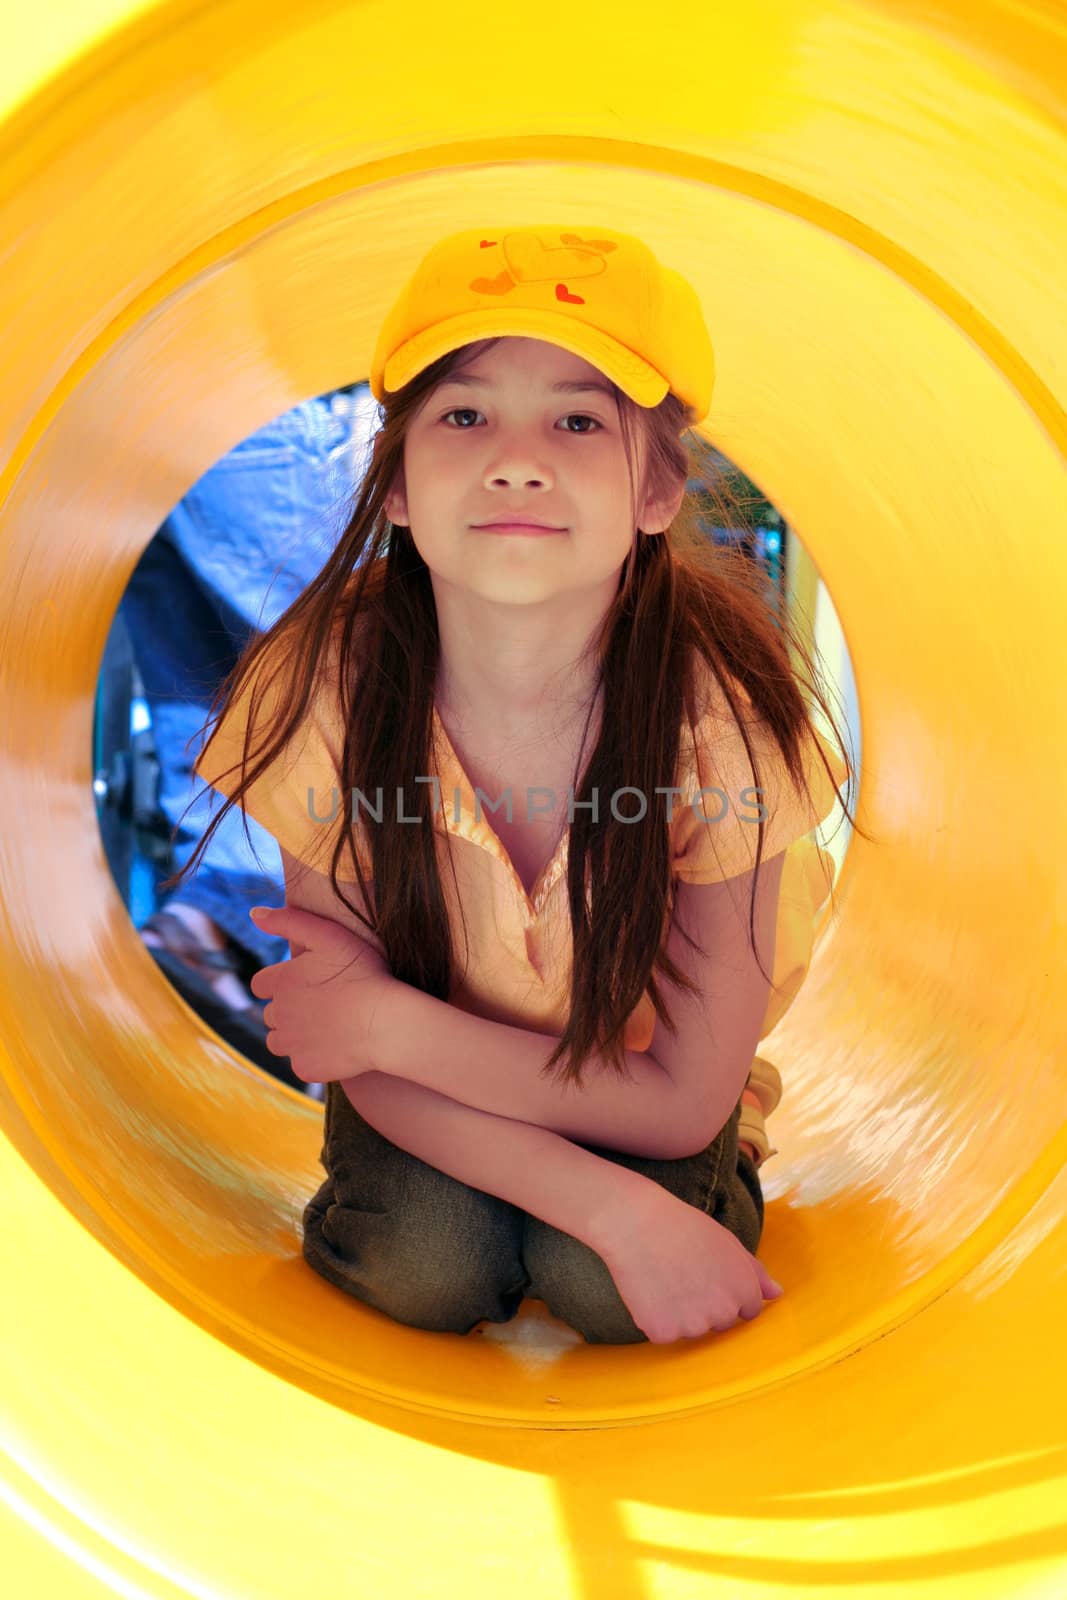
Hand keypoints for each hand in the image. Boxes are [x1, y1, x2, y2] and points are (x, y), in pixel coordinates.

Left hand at [247, 905, 396, 1083]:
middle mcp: (277, 1014)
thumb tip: (254, 913)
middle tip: (323, 1005)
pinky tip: (336, 1047)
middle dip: (289, 1010)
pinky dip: (314, 1057)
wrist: (386, 1021)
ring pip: (280, 1042)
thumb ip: (289, 921)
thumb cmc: (364, 974)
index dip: (280, 983)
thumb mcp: (329, 935)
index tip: (305, 983)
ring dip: (295, 1035)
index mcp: (280, 982)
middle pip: (271, 1014)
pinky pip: (301, 1063)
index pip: (261, 985)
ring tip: (327, 1027)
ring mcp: (291, 1045)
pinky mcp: (305, 1069)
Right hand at [597, 1183, 783, 1343]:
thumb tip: (778, 1294)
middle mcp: (724, 1312)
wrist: (636, 1223)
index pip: (747, 1310)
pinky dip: (656, 1319)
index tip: (707, 1274)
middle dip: (705, 1305)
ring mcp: (693, 1325)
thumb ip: (756, 1272)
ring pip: (691, 1330)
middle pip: (720, 1323)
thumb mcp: (727, 1242)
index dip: (726, 1291)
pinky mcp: (664, 1333)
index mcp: (744, 1290)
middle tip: (683, 1273)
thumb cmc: (683, 1227)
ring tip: (665, 1278)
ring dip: (680, 1314)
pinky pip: (664, 1334)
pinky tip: (650, 1291)